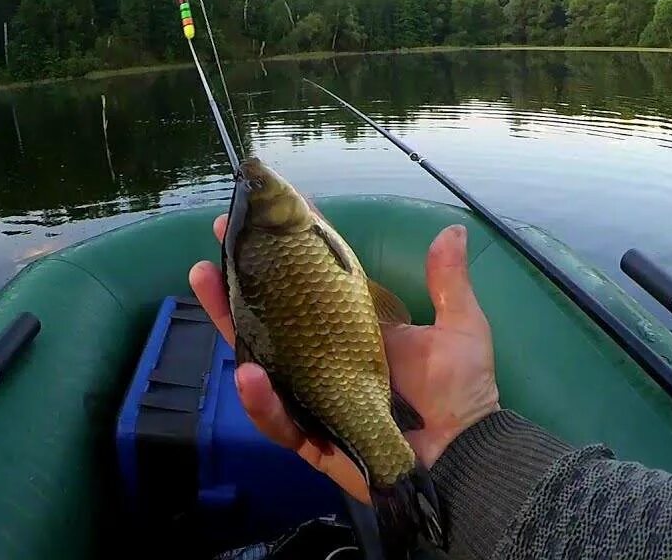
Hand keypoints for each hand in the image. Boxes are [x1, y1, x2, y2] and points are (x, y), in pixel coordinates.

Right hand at [189, 218, 499, 501]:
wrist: (464, 458)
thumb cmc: (460, 392)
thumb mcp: (459, 328)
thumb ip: (448, 282)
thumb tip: (454, 230)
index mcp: (350, 329)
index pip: (310, 281)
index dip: (285, 249)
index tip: (261, 214)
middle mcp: (322, 357)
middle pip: (268, 314)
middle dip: (237, 276)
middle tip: (217, 238)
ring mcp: (310, 395)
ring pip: (257, 358)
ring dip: (228, 321)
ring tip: (206, 284)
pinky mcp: (309, 436)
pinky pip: (276, 418)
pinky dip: (261, 401)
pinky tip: (248, 375)